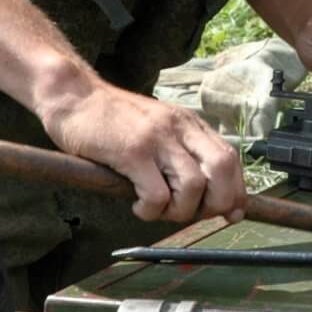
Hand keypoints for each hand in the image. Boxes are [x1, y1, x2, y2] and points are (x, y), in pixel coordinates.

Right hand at [38, 77, 245, 224]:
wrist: (75, 97)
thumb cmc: (114, 121)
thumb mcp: (159, 129)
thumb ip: (184, 154)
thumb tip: (210, 193)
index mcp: (190, 124)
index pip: (231, 159)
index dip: (235, 191)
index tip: (231, 213)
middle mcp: (180, 128)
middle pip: (222, 170)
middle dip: (216, 203)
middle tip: (190, 214)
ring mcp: (157, 138)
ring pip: (192, 186)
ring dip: (179, 211)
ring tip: (157, 209)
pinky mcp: (132, 151)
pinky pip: (156, 194)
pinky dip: (150, 210)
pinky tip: (137, 205)